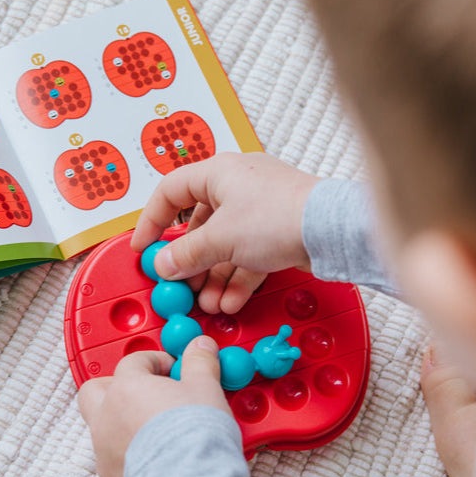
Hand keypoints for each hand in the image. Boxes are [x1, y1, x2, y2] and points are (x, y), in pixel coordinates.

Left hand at [77, 336, 230, 476]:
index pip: (133, 362)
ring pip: (103, 432)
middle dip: (116, 388)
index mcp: (126, 389)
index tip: (174, 370)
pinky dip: (132, 461)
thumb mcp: (205, 389)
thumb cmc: (194, 436)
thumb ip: (200, 364)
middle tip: (146, 393)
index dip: (156, 362)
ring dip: (124, 427)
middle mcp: (106, 419)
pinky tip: (158, 465)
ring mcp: (104, 454)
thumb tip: (201, 347)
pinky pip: (116, 465)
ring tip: (157, 433)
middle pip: (95, 392)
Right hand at [132, 152, 319, 313]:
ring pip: (225, 245)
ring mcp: (260, 210)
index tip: (144, 249)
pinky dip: (237, 279)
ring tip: (207, 303)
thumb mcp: (220, 239)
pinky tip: (230, 302)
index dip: (152, 221)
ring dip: (213, 277)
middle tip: (180, 286)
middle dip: (190, 262)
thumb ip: (185, 254)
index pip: (170, 192)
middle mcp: (238, 186)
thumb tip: (163, 264)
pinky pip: (248, 256)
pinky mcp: (278, 231)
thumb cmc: (279, 216)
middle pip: (200, 226)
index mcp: (218, 172)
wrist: (332, 230)